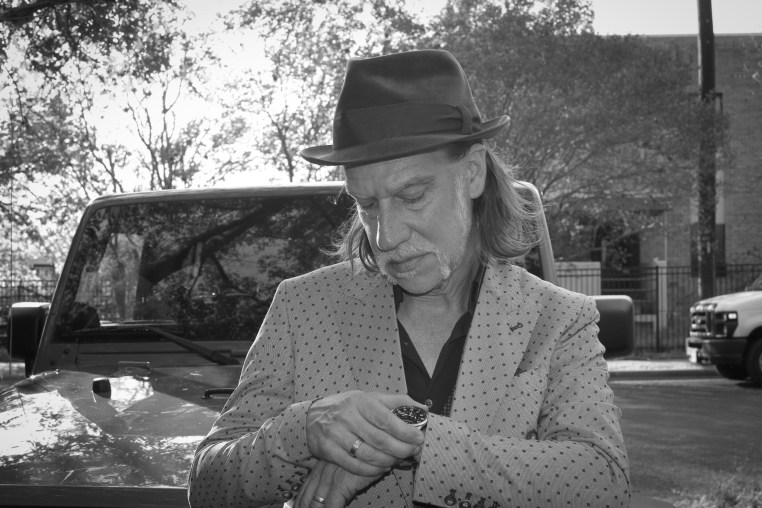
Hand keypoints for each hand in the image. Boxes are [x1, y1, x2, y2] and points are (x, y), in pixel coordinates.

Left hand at [294, 460, 386, 507]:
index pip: (306, 487)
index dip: (301, 501)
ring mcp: (331, 476)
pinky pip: (331, 505)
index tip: (298, 507)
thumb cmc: (369, 453)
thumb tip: (329, 491)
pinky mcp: (342, 483)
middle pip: (307, 496)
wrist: (381, 444)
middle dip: (303, 507)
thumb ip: (337, 473)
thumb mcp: (348, 461)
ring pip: (316, 502)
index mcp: (322, 464)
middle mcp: (323, 469)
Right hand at [306, 391, 426, 475]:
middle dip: (400, 449)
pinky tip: (381, 468)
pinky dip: (371, 470)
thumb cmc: (346, 407)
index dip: (405, 431)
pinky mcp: (328, 450)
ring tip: (397, 460)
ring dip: (387, 461)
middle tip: (412, 452)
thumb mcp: (368, 398)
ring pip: (368, 454)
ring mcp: (336, 434)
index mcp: (360, 401)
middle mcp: (347, 416)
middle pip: (379, 439)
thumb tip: (422, 407)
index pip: (386, 419)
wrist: (311, 416)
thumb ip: (396, 402)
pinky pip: (354, 465)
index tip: (419, 437)